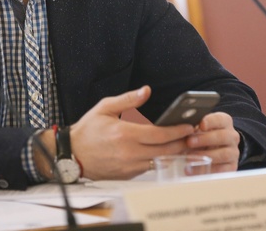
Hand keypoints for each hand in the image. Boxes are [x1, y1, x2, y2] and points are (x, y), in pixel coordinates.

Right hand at [67, 86, 194, 180]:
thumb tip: (146, 91)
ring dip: (175, 153)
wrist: (72, 155)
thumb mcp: (105, 108)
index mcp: (125, 134)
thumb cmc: (88, 131)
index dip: (178, 131)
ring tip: (184, 144)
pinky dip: (161, 161)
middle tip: (192, 136)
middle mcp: (129, 152)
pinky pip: (150, 168)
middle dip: (182, 143)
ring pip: (161, 161)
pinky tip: (167, 153)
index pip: (160, 135)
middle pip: (166, 151)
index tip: (189, 126)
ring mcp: (130, 166)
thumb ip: (128, 99)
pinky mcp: (128, 175)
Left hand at [184, 111, 240, 172]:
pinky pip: (223, 170)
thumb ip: (193, 126)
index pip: (220, 119)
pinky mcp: (232, 167)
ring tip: (190, 158)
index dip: (211, 122)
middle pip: (223, 136)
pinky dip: (208, 170)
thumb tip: (180, 128)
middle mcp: (232, 136)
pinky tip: (196, 170)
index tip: (200, 125)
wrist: (214, 150)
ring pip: (224, 154)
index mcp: (225, 122)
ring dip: (206, 155)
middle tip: (189, 142)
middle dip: (205, 139)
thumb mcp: (198, 127)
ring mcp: (233, 152)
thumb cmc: (202, 135)